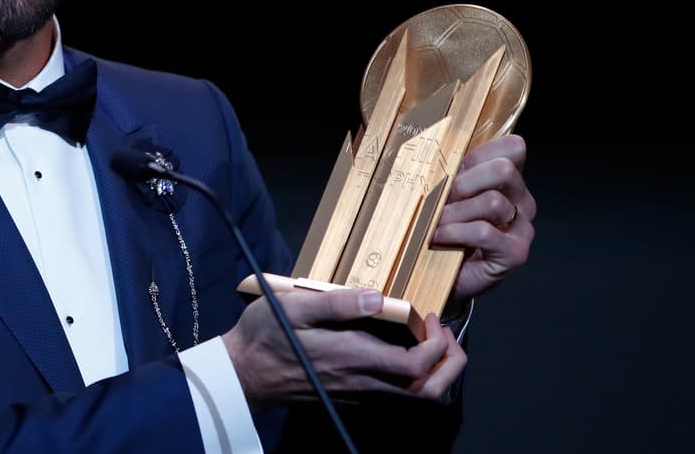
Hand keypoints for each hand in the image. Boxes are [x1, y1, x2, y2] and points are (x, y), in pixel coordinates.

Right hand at [221, 288, 465, 411]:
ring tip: (430, 343)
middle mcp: (363, 382)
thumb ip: (337, 303)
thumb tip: (378, 297)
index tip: (429, 316)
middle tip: (445, 335)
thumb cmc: (265, 336)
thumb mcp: (294, 306)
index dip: (437, 342)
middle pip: (427, 391)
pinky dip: (413, 378)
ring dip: (435, 373)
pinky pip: (396, 396)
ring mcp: (358, 393)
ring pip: (415, 398)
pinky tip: (400, 352)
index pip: (417, 364)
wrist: (244, 373)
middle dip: (450, 365)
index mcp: (354, 357)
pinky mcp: (350, 396)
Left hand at [433, 134, 534, 306]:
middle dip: (463, 182)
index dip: (479, 154)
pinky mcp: (515, 253)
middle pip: (503, 170)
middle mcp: (521, 201)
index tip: (450, 168)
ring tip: (433, 221)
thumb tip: (431, 145)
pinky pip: (484, 232)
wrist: (442, 274)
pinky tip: (438, 237)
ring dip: (454, 211)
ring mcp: (522, 228)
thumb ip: (450, 172)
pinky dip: (455, 232)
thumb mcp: (446, 194)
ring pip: (492, 201)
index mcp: (508, 180)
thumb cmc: (444, 230)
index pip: (512, 148)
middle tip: (438, 197)